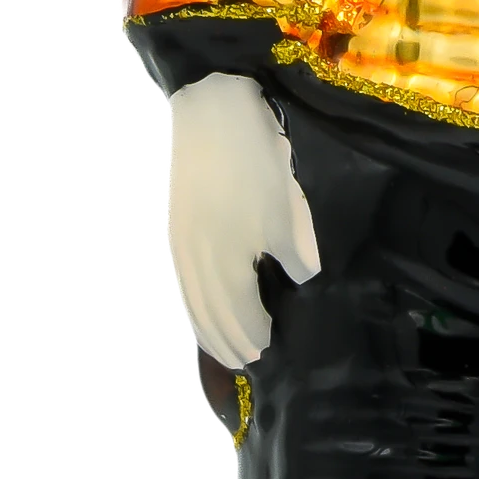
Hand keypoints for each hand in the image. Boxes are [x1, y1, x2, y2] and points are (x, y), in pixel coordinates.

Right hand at [164, 72, 320, 365]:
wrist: (213, 118)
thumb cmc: (257, 165)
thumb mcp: (287, 210)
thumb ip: (294, 254)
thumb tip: (299, 279)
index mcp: (228, 262)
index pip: (240, 313)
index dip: (254, 333)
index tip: (270, 347)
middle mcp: (199, 263)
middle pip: (211, 315)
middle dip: (228, 341)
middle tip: (246, 360)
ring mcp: (184, 247)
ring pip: (193, 301)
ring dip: (208, 328)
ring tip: (221, 347)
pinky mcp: (178, 229)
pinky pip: (184, 282)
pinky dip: (192, 304)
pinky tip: (199, 307)